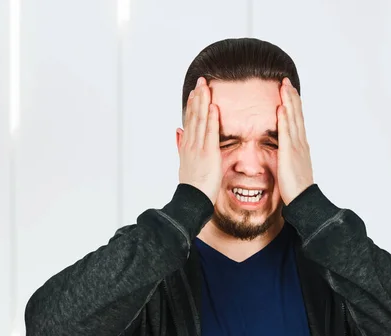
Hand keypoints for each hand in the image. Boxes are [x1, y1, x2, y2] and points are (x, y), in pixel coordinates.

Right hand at [178, 77, 221, 204]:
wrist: (191, 199)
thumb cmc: (192, 185)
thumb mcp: (184, 162)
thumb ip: (181, 144)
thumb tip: (177, 131)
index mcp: (187, 145)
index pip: (190, 120)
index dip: (192, 104)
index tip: (195, 91)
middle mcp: (191, 144)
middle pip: (194, 116)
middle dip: (197, 97)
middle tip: (201, 80)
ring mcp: (198, 148)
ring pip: (200, 120)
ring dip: (203, 102)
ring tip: (206, 87)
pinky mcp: (208, 154)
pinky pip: (210, 133)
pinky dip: (212, 119)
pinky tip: (214, 106)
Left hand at [277, 77, 314, 204]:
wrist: (303, 200)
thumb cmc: (296, 188)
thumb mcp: (292, 167)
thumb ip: (288, 156)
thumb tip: (283, 151)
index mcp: (300, 146)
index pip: (296, 120)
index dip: (293, 104)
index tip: (288, 90)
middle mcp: (300, 143)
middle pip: (296, 115)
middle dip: (291, 97)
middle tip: (286, 81)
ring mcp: (296, 147)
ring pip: (293, 119)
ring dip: (288, 101)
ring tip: (284, 86)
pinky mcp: (290, 154)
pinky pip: (286, 133)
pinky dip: (285, 119)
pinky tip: (282, 108)